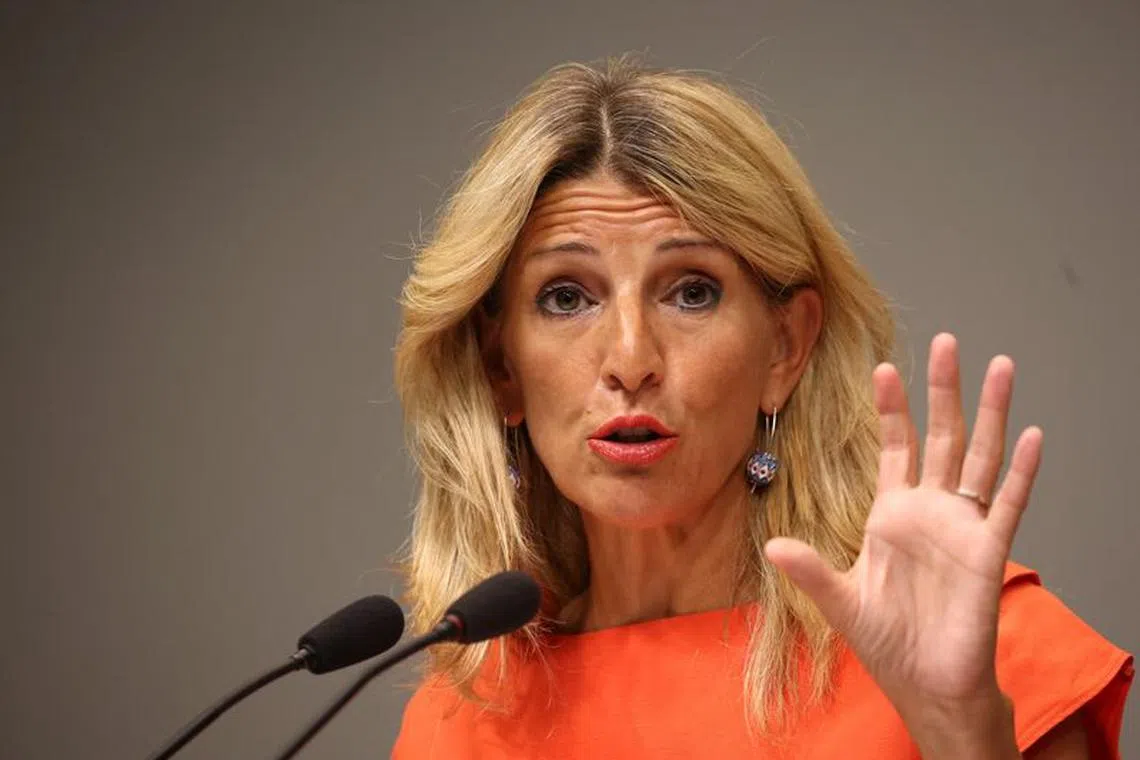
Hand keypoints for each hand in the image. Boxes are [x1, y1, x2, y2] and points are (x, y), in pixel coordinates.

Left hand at [765, 333, 1041, 757]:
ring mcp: (962, 526)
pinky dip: (1021, 471)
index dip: (891, 409)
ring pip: (981, 457)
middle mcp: (930, 510)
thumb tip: (773, 545)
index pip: (894, 447)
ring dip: (992, 414)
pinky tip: (1032, 436)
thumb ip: (811, 571)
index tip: (883, 368)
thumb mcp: (841, 600)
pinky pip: (1008, 503)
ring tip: (1001, 367)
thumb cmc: (888, 641)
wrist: (927, 684)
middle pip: (942, 437)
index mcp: (892, 513)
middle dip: (944, 390)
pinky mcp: (989, 551)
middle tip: (947, 342)